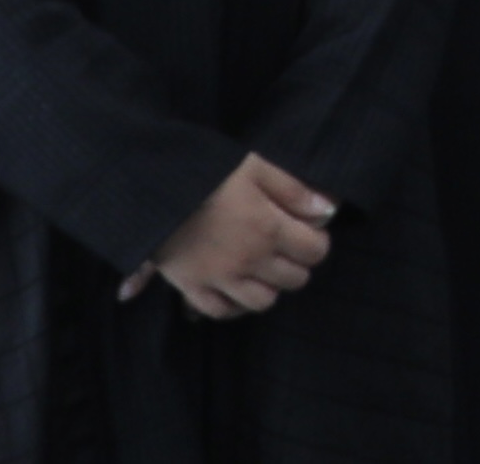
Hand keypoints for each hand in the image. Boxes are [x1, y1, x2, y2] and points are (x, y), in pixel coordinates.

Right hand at [122, 153, 332, 318]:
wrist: (152, 187)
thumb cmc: (208, 172)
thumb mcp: (256, 168)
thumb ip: (294, 190)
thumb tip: (327, 210)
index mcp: (269, 229)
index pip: (315, 251)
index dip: (317, 241)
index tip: (307, 231)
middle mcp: (249, 260)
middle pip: (294, 279)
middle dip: (297, 263)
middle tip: (285, 248)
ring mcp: (220, 278)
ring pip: (263, 301)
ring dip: (269, 286)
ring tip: (262, 268)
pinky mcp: (191, 287)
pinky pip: (222, 311)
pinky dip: (234, 305)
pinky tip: (236, 289)